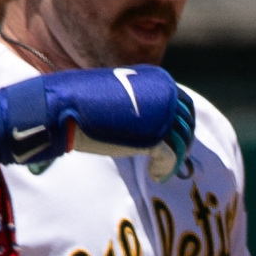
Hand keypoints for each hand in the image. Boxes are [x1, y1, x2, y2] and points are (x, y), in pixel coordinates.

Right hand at [0, 67, 193, 178]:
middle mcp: (166, 94)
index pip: (182, 103)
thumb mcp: (118, 94)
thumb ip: (137, 102)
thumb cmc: (84, 101)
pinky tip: (155, 175)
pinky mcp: (156, 136)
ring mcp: (163, 115)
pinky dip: (165, 169)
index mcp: (157, 79)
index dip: (182, 123)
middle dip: (183, 141)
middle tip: (174, 158)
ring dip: (174, 159)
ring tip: (161, 170)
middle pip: (186, 122)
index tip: (176, 139)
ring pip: (181, 141)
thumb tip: (143, 120)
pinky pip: (171, 157)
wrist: (68, 106)